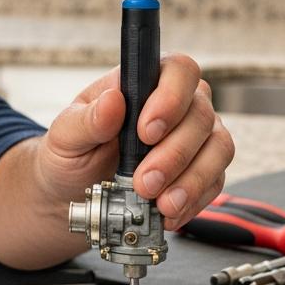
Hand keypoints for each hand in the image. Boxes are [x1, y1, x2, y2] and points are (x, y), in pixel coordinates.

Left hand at [38, 53, 234, 228]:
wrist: (74, 198)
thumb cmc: (71, 157)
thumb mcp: (65, 137)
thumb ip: (87, 120)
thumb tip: (113, 101)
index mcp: (145, 84)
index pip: (179, 70)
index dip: (171, 97)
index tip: (147, 132)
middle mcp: (180, 105)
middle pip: (201, 115)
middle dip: (174, 154)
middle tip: (143, 182)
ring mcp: (196, 138)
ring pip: (218, 148)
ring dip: (191, 180)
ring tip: (161, 205)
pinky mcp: (204, 171)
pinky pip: (215, 182)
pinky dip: (193, 200)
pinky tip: (168, 214)